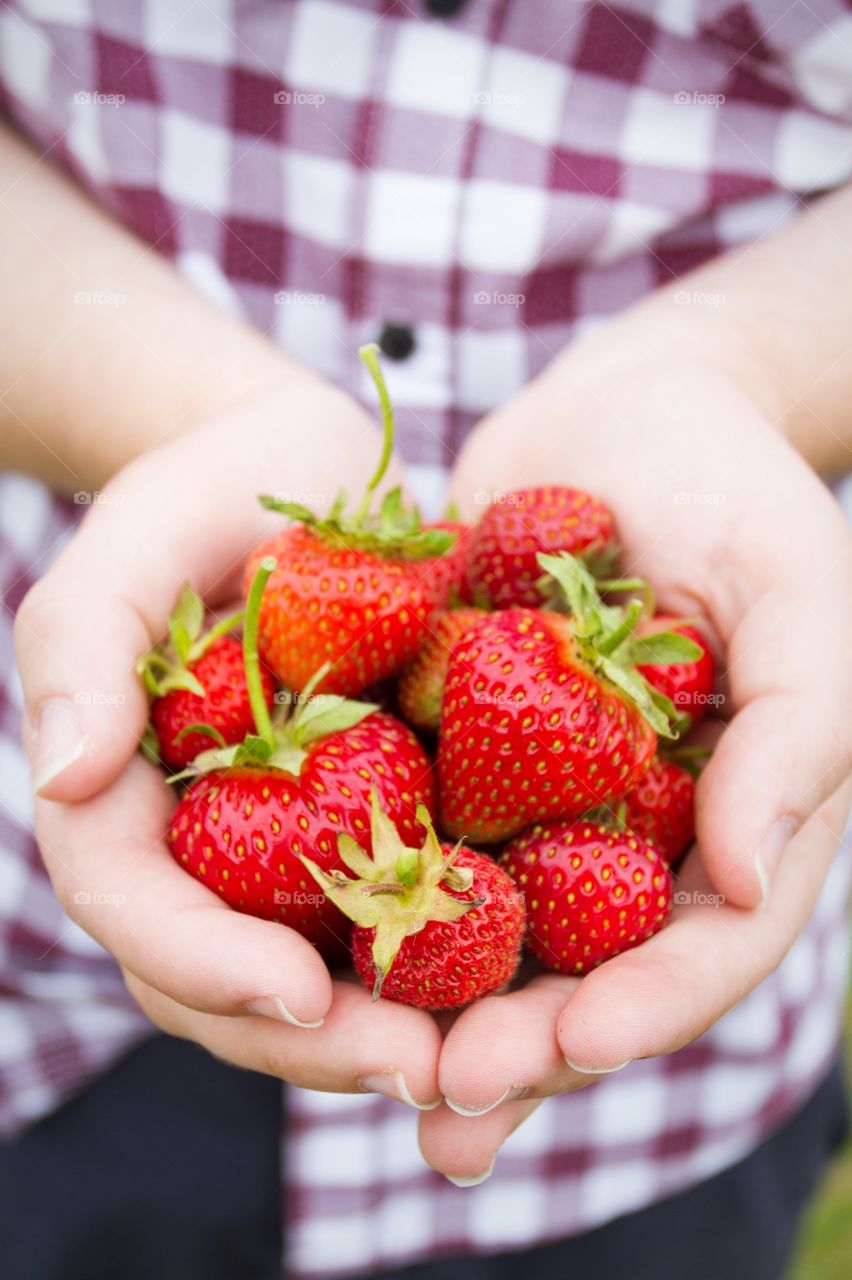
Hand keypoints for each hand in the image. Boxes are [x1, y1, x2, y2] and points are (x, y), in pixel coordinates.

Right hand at [16, 384, 441, 1107]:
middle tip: (418, 1070)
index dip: (203, 964)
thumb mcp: (134, 542)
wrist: (306, 469)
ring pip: (319, 973)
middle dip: (314, 1042)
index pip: (136, 906)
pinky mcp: (374, 821)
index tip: (295, 994)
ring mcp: (289, 843)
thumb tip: (60, 780)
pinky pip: (405, 909)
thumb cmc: (204, 492)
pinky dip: (454, 957)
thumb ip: (81, 645)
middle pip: (227, 979)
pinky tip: (529, 975)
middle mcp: (203, 842)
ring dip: (393, 1028)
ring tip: (483, 1055)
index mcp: (125, 794)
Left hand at [417, 354, 851, 1180]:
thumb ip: (800, 733)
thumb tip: (751, 881)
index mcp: (741, 820)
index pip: (707, 947)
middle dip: (523, 1040)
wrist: (624, 404)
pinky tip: (301, 938)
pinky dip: (369, 890)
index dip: (648, 1008)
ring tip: (364, 1070)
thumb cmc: (737, 486)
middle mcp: (643, 831)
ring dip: (436, 1009)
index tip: (572, 1044)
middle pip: (589, 971)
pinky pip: (416, 831)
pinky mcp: (465, 751)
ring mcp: (549, 798)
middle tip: (442, 1097)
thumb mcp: (801, 593)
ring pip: (494, 930)